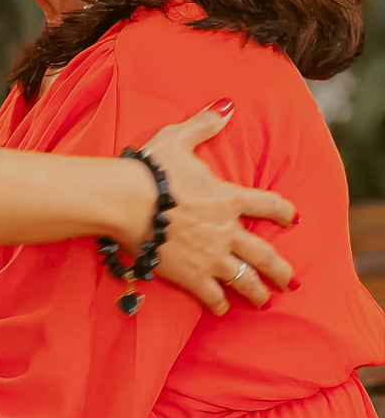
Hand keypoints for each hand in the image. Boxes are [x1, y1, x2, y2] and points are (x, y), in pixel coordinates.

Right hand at [142, 103, 295, 315]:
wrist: (125, 202)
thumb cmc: (150, 170)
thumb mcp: (178, 139)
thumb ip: (204, 125)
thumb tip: (225, 107)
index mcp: (229, 198)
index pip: (269, 204)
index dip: (284, 211)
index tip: (293, 218)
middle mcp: (227, 231)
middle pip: (265, 254)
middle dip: (280, 270)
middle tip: (290, 282)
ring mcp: (211, 256)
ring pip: (244, 279)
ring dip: (257, 292)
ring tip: (264, 300)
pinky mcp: (190, 275)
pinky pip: (211, 296)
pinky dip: (217, 304)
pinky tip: (220, 310)